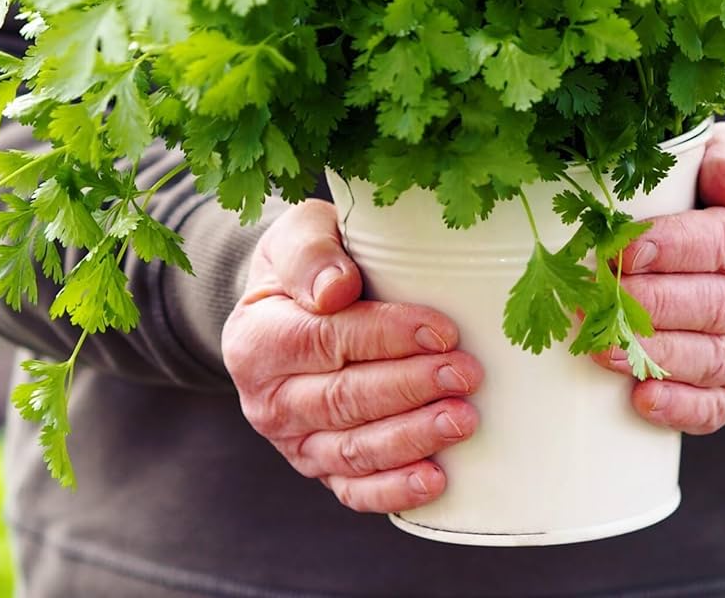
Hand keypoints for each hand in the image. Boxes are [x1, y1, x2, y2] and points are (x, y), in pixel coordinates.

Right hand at [221, 199, 482, 512]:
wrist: (291, 303)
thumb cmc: (308, 262)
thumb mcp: (299, 235)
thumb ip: (309, 254)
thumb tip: (335, 290)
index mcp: (257, 339)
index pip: (325, 340)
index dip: (386, 337)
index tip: (442, 331)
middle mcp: (267, 398)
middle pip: (343, 400)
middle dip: (410, 388)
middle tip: (466, 374)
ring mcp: (292, 440)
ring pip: (352, 449)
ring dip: (412, 438)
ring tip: (462, 419)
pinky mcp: (319, 465)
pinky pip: (353, 488)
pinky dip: (393, 489)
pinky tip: (436, 480)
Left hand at [595, 122, 724, 433]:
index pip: (721, 244)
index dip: (671, 248)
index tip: (621, 250)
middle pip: (710, 306)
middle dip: (648, 305)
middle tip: (593, 300)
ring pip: (710, 358)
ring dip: (653, 356)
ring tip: (599, 347)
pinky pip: (718, 407)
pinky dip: (681, 408)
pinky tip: (642, 399)